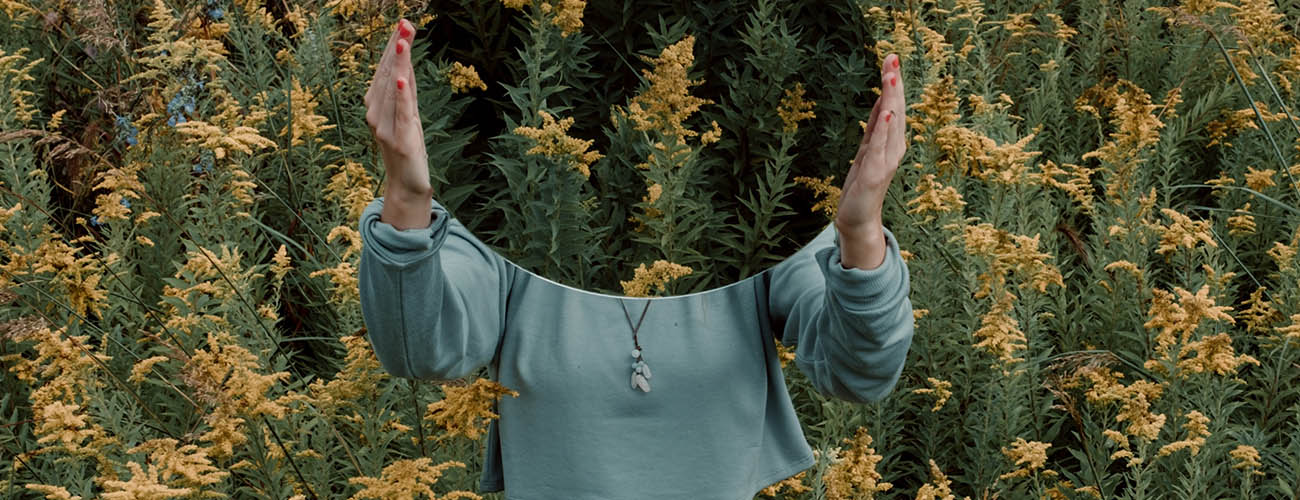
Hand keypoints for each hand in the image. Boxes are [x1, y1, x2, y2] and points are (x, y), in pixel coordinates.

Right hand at [366, 18, 431, 228]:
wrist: (406, 184)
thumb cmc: (407, 147)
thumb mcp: (408, 114)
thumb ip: (407, 89)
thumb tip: (407, 60)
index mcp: (377, 105)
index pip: (386, 69)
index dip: (394, 46)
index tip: (403, 24)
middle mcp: (376, 114)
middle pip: (388, 75)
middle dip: (397, 49)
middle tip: (405, 24)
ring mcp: (385, 127)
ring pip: (392, 89)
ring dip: (398, 65)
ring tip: (403, 42)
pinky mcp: (399, 140)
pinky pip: (400, 114)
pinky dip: (401, 96)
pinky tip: (403, 80)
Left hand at [836, 53, 907, 268]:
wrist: (857, 219)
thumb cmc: (862, 185)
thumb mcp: (867, 149)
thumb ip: (875, 127)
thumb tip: (882, 100)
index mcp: (891, 142)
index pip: (892, 106)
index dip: (892, 83)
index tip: (890, 58)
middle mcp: (893, 149)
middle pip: (895, 110)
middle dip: (893, 85)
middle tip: (892, 58)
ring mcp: (886, 161)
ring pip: (889, 125)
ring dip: (890, 100)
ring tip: (891, 78)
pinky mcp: (874, 174)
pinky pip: (878, 147)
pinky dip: (882, 130)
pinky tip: (885, 114)